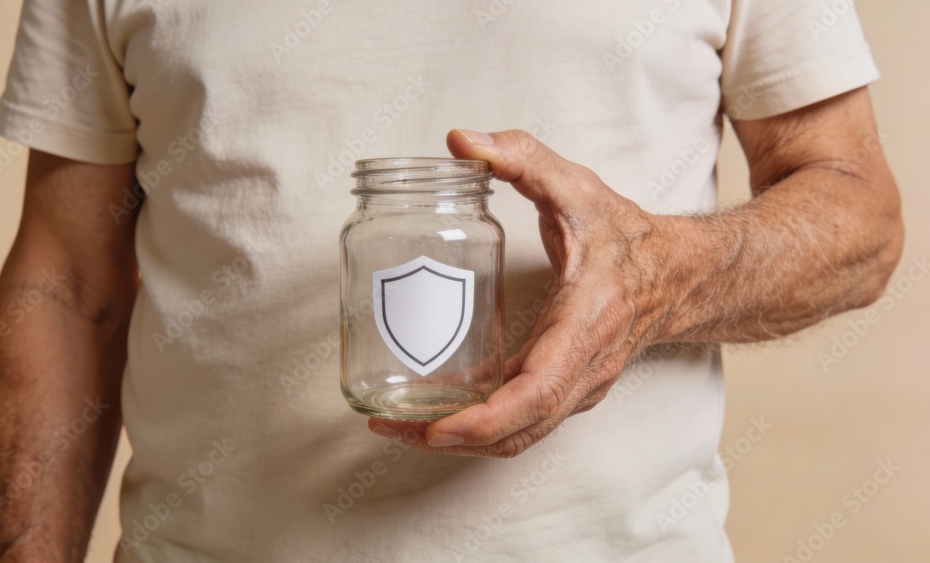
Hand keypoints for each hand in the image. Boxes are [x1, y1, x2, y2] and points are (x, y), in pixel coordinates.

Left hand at [367, 129, 670, 457]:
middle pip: (519, 431)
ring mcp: (580, 387)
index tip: (436, 429)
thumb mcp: (577, 188)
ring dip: (462, 441)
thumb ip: (522, 158)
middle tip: (393, 427)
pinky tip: (440, 412)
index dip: (484, 419)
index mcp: (587, 324)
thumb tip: (462, 141)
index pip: (537, 392)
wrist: (680, 275)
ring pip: (520, 437)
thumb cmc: (628, 237)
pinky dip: (481, 428)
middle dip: (453, 439)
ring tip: (402, 427)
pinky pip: (524, 423)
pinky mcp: (569, 390)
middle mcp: (586, 369)